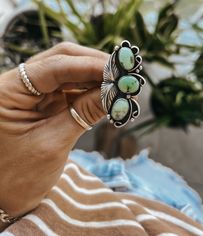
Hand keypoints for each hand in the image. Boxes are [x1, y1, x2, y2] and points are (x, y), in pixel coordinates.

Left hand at [0, 42, 107, 218]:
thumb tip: (115, 92)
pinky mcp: (45, 103)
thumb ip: (85, 114)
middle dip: (95, 66)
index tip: (118, 70)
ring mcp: (33, 93)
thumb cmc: (18, 176)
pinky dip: (91, 91)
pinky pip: (72, 90)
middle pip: (62, 61)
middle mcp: (18, 85)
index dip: (89, 65)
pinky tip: (107, 95)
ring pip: (70, 73)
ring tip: (120, 86)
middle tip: (124, 74)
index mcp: (7, 92)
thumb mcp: (54, 144)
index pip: (54, 66)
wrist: (4, 195)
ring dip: (96, 78)